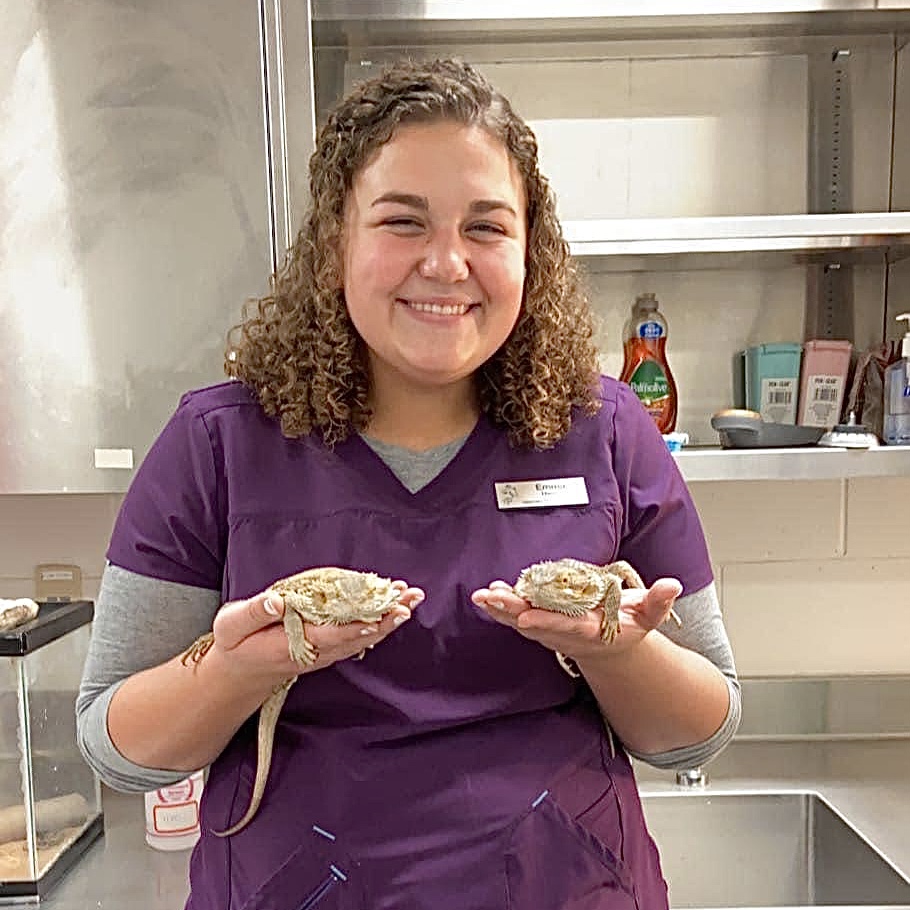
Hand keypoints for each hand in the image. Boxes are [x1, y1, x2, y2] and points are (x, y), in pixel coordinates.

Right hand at [207, 580, 424, 680]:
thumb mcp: (233, 625)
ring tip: (410, 598)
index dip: (359, 623)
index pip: (332, 633)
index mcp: (293, 644)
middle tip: (410, 598)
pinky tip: (393, 608)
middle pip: (357, 635)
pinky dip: (378, 621)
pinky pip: (358, 636)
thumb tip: (277, 600)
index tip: (382, 611)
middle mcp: (316, 651)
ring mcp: (325, 652)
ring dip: (388, 618)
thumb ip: (255, 612)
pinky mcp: (329, 647)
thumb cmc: (236, 644)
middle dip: (385, 617)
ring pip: (363, 636)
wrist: (241, 673)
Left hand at [471, 576, 681, 664]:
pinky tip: (488, 594)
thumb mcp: (650, 615)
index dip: (546, 622)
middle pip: (535, 624)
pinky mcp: (540, 625)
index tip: (526, 617)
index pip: (566, 627)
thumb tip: (672, 584)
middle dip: (512, 611)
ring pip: (521, 621)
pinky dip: (501, 607)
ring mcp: (550, 631)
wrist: (609, 648)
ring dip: (500, 609)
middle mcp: (566, 634)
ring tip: (482, 595)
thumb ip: (659, 601)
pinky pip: (517, 617)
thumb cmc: (628, 626)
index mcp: (591, 631)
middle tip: (491, 597)